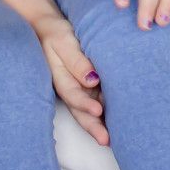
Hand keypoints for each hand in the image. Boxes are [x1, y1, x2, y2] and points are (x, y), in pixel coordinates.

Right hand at [36, 15, 108, 145]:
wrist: (49, 29)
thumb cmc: (56, 35)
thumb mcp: (64, 43)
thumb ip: (76, 61)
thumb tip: (92, 79)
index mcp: (62, 80)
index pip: (74, 96)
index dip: (85, 105)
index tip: (98, 111)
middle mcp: (71, 89)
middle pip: (82, 112)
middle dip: (94, 127)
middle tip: (106, 140)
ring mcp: (80, 88)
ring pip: (91, 110)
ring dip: (101, 124)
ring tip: (116, 136)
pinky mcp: (90, 84)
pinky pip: (98, 100)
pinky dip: (107, 111)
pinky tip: (119, 119)